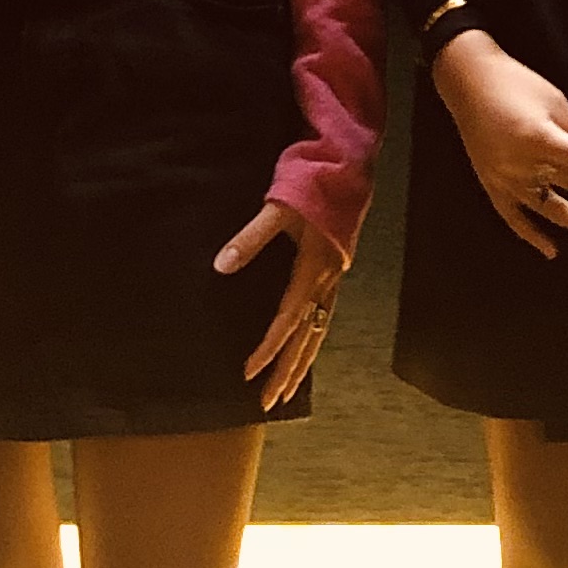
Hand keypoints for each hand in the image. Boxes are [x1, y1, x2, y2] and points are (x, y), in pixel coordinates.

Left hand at [221, 201, 348, 411]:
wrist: (347, 165)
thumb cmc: (312, 185)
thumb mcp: (277, 208)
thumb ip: (249, 239)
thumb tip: (220, 266)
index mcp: (313, 268)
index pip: (288, 319)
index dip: (268, 348)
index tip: (248, 372)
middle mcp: (328, 279)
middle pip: (308, 337)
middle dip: (288, 372)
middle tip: (270, 403)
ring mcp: (335, 276)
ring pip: (319, 331)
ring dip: (303, 363)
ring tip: (288, 390)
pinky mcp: (336, 270)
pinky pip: (324, 316)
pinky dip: (313, 339)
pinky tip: (305, 350)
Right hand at [431, 30, 567, 259]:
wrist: (470, 81)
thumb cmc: (517, 83)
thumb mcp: (556, 101)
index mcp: (541, 139)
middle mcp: (522, 165)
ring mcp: (505, 178)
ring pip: (549, 209)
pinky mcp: (491, 184)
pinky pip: (513, 217)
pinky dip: (532, 235)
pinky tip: (552, 251)